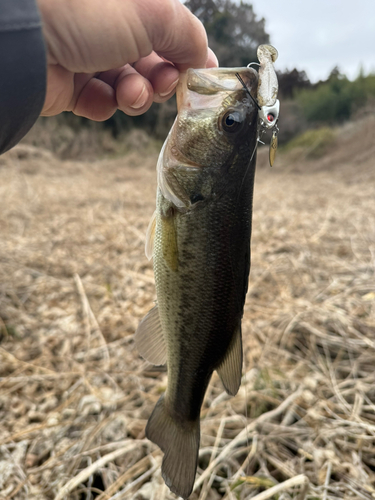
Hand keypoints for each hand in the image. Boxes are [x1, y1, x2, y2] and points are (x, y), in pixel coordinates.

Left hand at [37, 0, 217, 120]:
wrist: (26, 40)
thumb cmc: (86, 13)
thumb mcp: (153, 14)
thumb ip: (188, 35)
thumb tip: (203, 58)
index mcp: (129, 5)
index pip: (168, 32)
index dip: (187, 55)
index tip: (201, 76)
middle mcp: (108, 28)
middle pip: (151, 63)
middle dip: (163, 79)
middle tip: (164, 85)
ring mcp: (87, 56)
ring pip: (128, 86)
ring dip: (137, 95)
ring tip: (131, 93)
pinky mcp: (69, 85)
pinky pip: (100, 103)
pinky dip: (107, 105)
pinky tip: (103, 99)